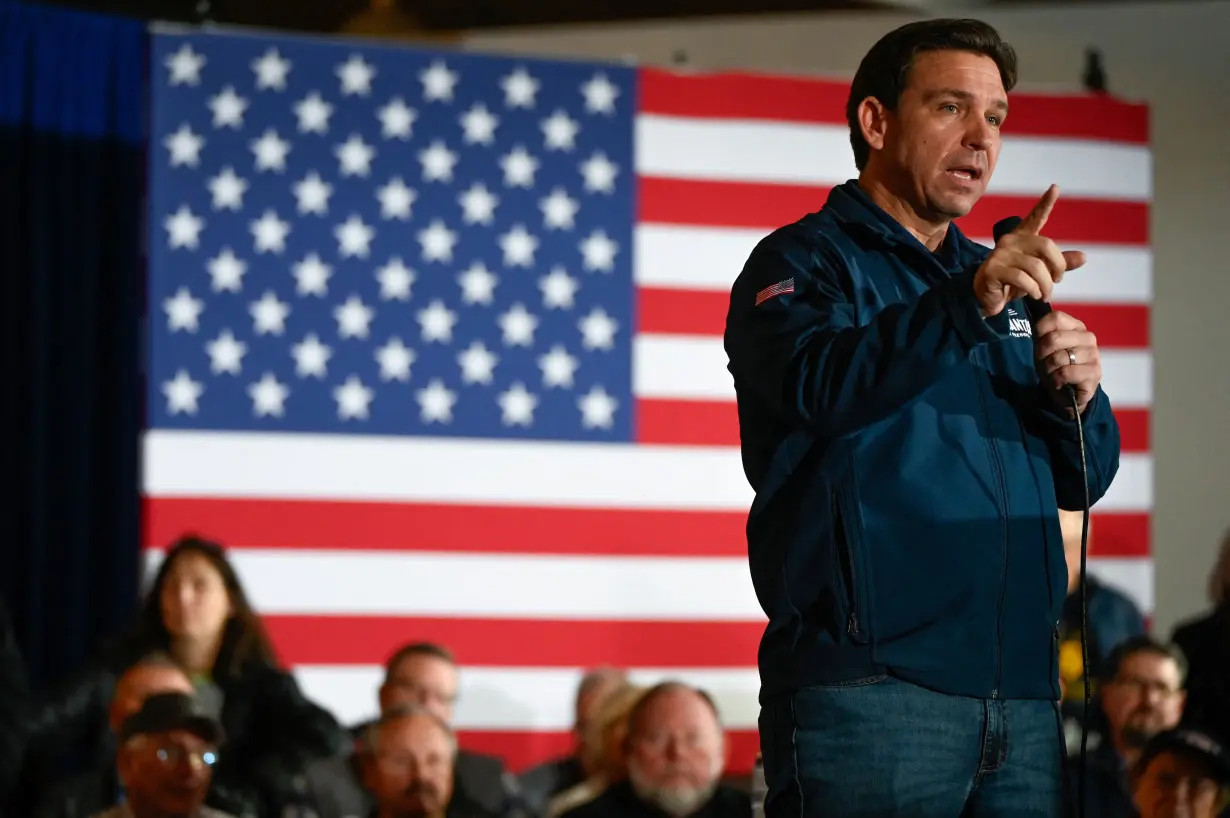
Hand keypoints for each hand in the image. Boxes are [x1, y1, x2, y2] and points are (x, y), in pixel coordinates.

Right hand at [973, 184, 1086, 316]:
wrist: (986, 299)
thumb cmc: (1012, 283)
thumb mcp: (1039, 273)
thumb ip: (1059, 264)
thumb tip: (1083, 257)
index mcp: (1022, 238)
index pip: (1035, 218)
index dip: (1045, 203)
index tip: (1055, 187)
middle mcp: (1011, 241)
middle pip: (1045, 245)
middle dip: (1058, 266)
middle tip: (1057, 281)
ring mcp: (1000, 254)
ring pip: (1036, 266)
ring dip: (1046, 285)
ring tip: (1044, 295)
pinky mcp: (993, 270)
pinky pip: (1022, 278)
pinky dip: (1033, 289)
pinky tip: (1034, 294)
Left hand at [1034, 309, 1101, 416]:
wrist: (1067, 394)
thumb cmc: (1054, 366)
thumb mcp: (1043, 347)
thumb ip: (1041, 330)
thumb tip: (1037, 305)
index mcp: (1076, 326)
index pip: (1054, 318)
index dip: (1039, 332)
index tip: (1039, 344)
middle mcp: (1088, 338)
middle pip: (1054, 338)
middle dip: (1042, 354)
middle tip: (1045, 363)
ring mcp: (1093, 355)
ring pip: (1058, 358)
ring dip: (1049, 369)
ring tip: (1053, 373)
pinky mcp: (1094, 373)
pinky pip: (1066, 373)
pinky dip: (1057, 380)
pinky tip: (1061, 382)